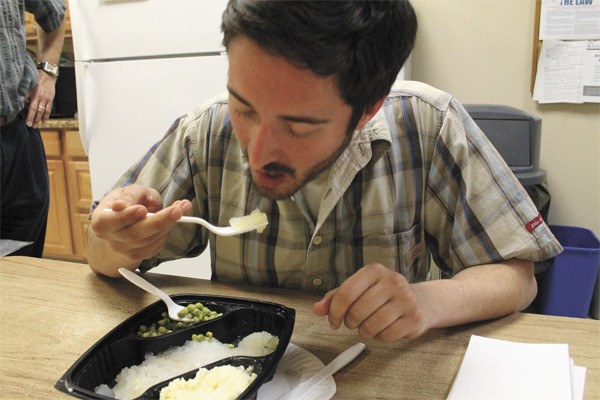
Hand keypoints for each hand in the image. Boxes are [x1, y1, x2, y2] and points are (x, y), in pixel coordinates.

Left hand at [26, 72, 56, 127]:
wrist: (48, 76)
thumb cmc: (38, 79)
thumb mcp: (31, 85)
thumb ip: (27, 94)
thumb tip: (22, 102)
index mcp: (36, 95)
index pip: (32, 108)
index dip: (30, 116)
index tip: (28, 122)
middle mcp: (42, 98)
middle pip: (38, 112)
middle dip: (35, 120)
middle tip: (32, 126)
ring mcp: (47, 100)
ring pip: (44, 111)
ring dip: (41, 119)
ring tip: (38, 125)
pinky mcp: (51, 100)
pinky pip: (49, 109)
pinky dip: (47, 115)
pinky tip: (44, 120)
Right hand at [89, 184, 191, 261]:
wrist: (131, 216)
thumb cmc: (130, 201)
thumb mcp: (130, 191)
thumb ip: (129, 196)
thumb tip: (120, 205)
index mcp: (101, 220)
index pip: (106, 223)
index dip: (124, 217)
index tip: (142, 209)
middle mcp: (110, 238)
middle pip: (133, 235)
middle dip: (158, 221)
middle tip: (176, 210)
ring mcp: (124, 249)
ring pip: (148, 241)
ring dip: (169, 224)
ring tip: (181, 208)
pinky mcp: (139, 254)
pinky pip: (156, 245)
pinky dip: (168, 231)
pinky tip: (174, 218)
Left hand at [312, 263, 430, 341]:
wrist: (421, 301)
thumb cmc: (383, 295)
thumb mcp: (360, 289)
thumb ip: (335, 297)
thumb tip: (315, 309)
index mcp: (374, 271)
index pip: (345, 293)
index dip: (334, 312)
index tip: (333, 321)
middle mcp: (392, 281)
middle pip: (357, 311)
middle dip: (350, 323)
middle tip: (353, 323)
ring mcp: (406, 299)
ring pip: (371, 326)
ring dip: (364, 332)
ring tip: (367, 326)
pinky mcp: (415, 318)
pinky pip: (386, 336)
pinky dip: (380, 337)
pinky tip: (383, 330)